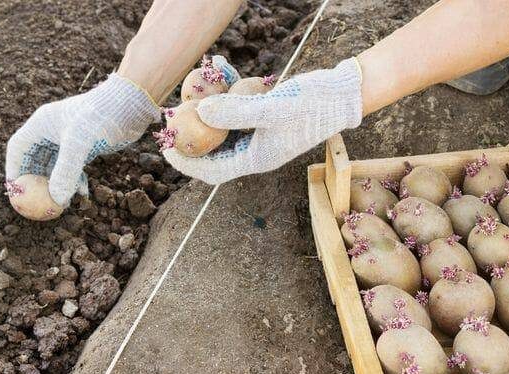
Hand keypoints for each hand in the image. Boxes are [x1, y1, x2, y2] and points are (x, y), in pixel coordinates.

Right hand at [6, 74, 160, 205]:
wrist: (131, 104)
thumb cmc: (101, 116)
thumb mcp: (79, 144)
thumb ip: (66, 171)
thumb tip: (57, 199)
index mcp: (42, 123)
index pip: (18, 148)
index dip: (14, 170)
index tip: (16, 192)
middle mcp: (52, 130)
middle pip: (35, 160)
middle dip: (37, 182)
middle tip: (38, 203)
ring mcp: (69, 138)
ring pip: (55, 166)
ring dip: (58, 184)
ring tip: (64, 202)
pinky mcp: (85, 146)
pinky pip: (73, 167)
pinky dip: (75, 180)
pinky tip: (82, 192)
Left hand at [163, 58, 362, 184]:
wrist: (343, 94)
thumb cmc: (313, 104)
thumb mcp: (274, 108)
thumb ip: (237, 112)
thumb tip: (200, 112)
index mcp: (257, 159)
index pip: (213, 171)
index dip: (187, 163)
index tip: (166, 149)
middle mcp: (256, 151)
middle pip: (214, 151)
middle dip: (192, 136)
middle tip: (172, 118)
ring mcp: (260, 134)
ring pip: (224, 128)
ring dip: (208, 111)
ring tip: (193, 90)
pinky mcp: (264, 118)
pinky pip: (238, 110)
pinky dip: (228, 94)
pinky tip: (222, 68)